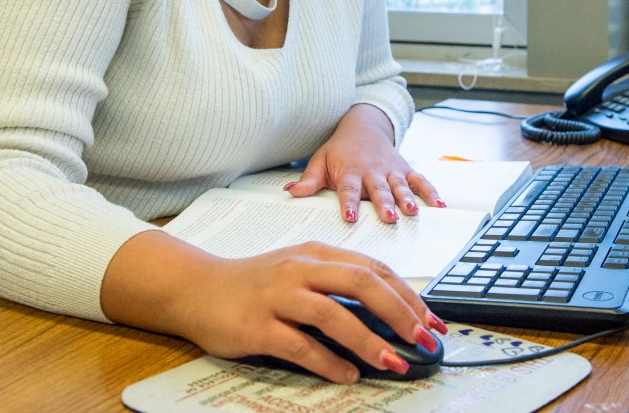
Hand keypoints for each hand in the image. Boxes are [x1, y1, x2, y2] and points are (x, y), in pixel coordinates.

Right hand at [101, 233, 446, 383]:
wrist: (196, 287)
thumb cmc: (253, 284)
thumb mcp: (299, 272)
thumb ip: (337, 285)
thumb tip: (387, 314)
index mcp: (316, 253)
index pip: (373, 269)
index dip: (407, 295)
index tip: (432, 320)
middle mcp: (300, 269)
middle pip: (360, 283)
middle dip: (399, 312)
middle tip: (423, 338)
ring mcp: (278, 296)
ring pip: (333, 314)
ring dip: (369, 340)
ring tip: (393, 362)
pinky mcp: (258, 325)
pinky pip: (300, 344)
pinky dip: (328, 361)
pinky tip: (347, 374)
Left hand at [286, 103, 443, 221]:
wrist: (364, 126)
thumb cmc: (340, 150)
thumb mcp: (320, 161)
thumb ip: (309, 180)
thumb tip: (289, 191)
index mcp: (350, 171)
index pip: (348, 189)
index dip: (348, 203)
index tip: (349, 216)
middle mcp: (372, 171)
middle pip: (378, 189)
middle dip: (384, 203)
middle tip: (388, 217)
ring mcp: (391, 170)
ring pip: (400, 186)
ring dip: (407, 199)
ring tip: (412, 212)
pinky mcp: (405, 170)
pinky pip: (420, 181)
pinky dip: (431, 192)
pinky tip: (439, 205)